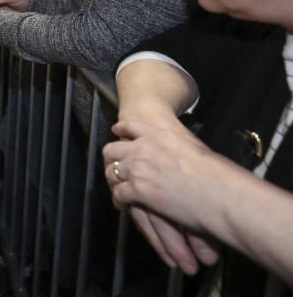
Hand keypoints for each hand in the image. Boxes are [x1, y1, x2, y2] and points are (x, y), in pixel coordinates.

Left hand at [103, 121, 222, 272]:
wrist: (220, 191)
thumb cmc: (217, 173)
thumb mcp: (196, 149)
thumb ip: (182, 148)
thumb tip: (185, 156)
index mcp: (160, 135)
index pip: (131, 126)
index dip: (121, 131)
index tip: (117, 132)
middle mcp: (145, 148)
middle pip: (113, 149)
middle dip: (110, 159)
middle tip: (112, 165)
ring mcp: (139, 168)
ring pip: (111, 171)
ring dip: (113, 180)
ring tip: (116, 187)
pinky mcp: (138, 189)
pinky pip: (118, 193)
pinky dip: (119, 200)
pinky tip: (122, 204)